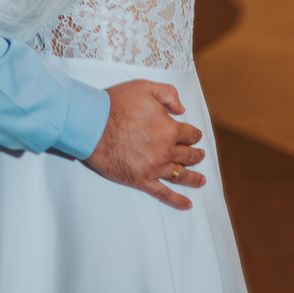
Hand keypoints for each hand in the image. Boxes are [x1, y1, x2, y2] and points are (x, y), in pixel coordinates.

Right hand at [85, 80, 205, 210]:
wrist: (93, 124)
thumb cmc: (117, 104)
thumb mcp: (145, 87)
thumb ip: (168, 94)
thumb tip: (181, 109)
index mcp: (169, 129)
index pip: (189, 134)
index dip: (194, 134)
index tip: (196, 136)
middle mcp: (165, 151)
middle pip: (187, 155)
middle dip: (196, 155)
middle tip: (200, 155)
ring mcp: (154, 168)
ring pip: (179, 175)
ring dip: (192, 178)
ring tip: (201, 180)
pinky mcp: (141, 180)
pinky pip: (163, 193)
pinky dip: (177, 201)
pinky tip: (187, 205)